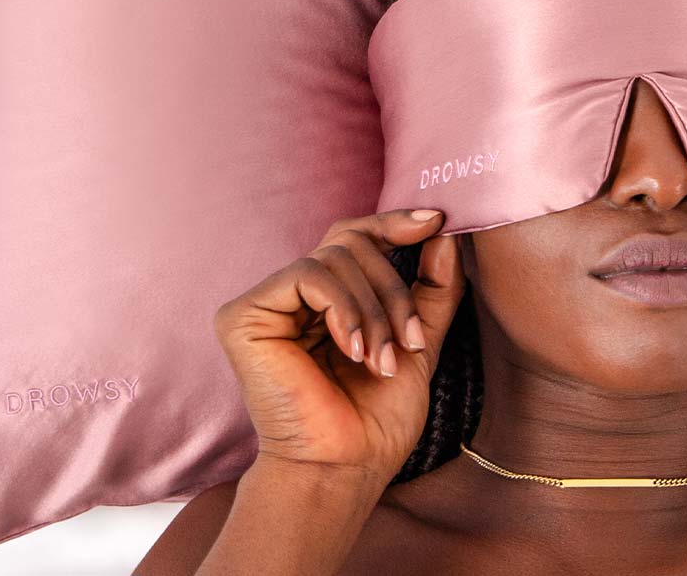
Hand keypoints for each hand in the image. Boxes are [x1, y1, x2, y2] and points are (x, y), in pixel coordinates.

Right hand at [209, 208, 466, 481]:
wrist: (342, 466)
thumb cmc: (375, 420)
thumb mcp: (417, 344)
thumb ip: (432, 291)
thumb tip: (443, 233)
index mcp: (326, 300)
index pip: (356, 238)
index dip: (394, 223)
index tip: (437, 220)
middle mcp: (292, 296)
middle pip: (351, 243)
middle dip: (394, 290)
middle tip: (409, 343)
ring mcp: (265, 303)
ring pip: (335, 258)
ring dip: (374, 311)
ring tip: (379, 361)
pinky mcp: (243, 315)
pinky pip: (307, 274)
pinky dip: (342, 308)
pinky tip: (351, 349)